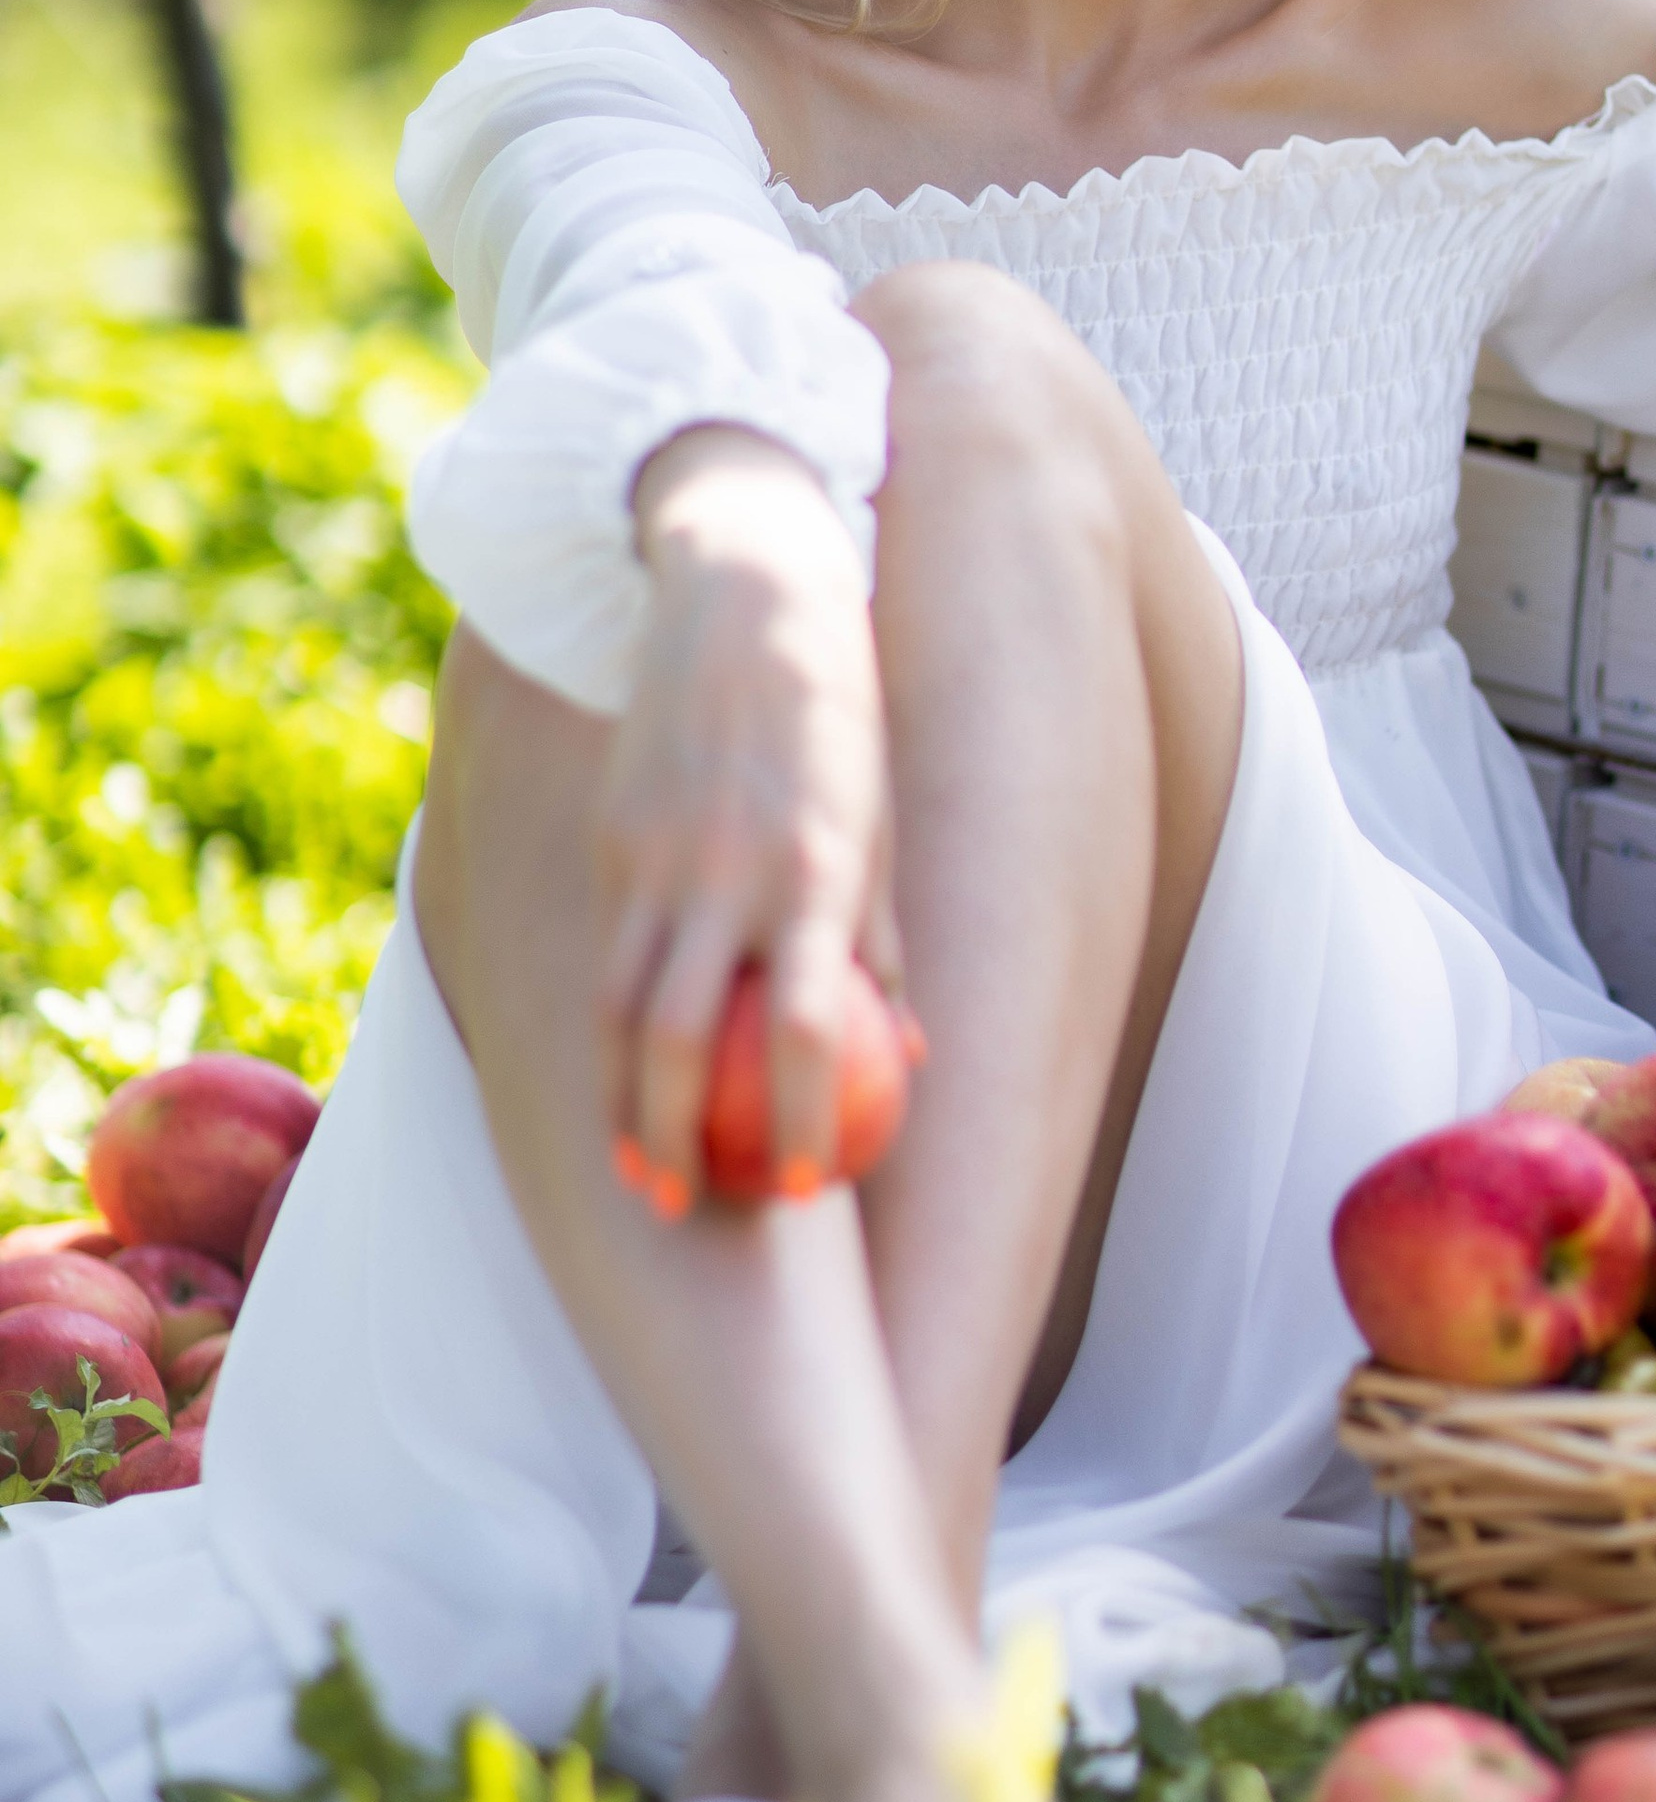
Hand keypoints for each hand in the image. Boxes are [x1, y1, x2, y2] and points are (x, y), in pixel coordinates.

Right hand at [604, 424, 896, 1209]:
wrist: (741, 591)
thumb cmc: (840, 718)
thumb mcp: (885, 821)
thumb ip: (885, 944)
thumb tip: (905, 1061)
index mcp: (818, 869)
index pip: (799, 1030)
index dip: (793, 1122)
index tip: (801, 1188)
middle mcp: (729, 868)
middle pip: (675, 1038)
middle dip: (670, 1139)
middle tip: (683, 1209)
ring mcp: (657, 852)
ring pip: (617, 1005)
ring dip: (620, 1102)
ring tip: (637, 1171)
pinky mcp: (611, 833)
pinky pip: (606, 951)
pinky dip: (608, 1027)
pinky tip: (620, 1074)